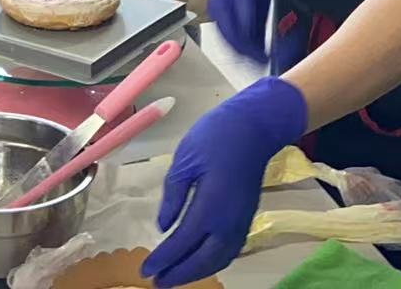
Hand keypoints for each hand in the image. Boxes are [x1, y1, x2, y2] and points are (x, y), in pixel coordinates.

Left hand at [142, 77, 307, 287]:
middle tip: (156, 281)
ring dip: (197, 271)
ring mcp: (242, 221)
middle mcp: (229, 221)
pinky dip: (212, 262)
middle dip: (179, 274)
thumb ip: (173, 197)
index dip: (163, 259)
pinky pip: (230, 250)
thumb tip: (164, 228)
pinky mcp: (247, 218)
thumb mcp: (185, 160)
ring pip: (220, 259)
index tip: (145, 270)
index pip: (182, 242)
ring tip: (174, 277)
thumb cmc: (216, 136)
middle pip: (204, 260)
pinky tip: (199, 261)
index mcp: (211, 206)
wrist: (256, 127)